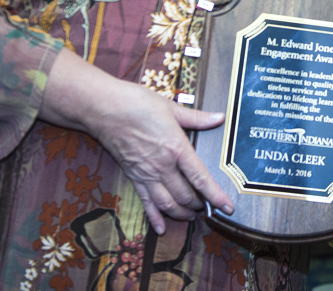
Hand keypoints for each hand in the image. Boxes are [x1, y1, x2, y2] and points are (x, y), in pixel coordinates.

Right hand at [93, 84, 234, 233]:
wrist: (104, 109)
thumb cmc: (137, 104)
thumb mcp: (171, 108)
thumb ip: (197, 118)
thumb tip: (219, 117)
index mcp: (176, 148)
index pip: (201, 179)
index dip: (216, 196)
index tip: (228, 208)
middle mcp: (163, 166)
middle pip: (186, 196)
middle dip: (200, 205)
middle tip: (210, 207)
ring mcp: (147, 174)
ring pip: (168, 204)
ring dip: (182, 214)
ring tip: (192, 216)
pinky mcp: (133, 177)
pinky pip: (146, 203)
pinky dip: (154, 218)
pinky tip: (160, 229)